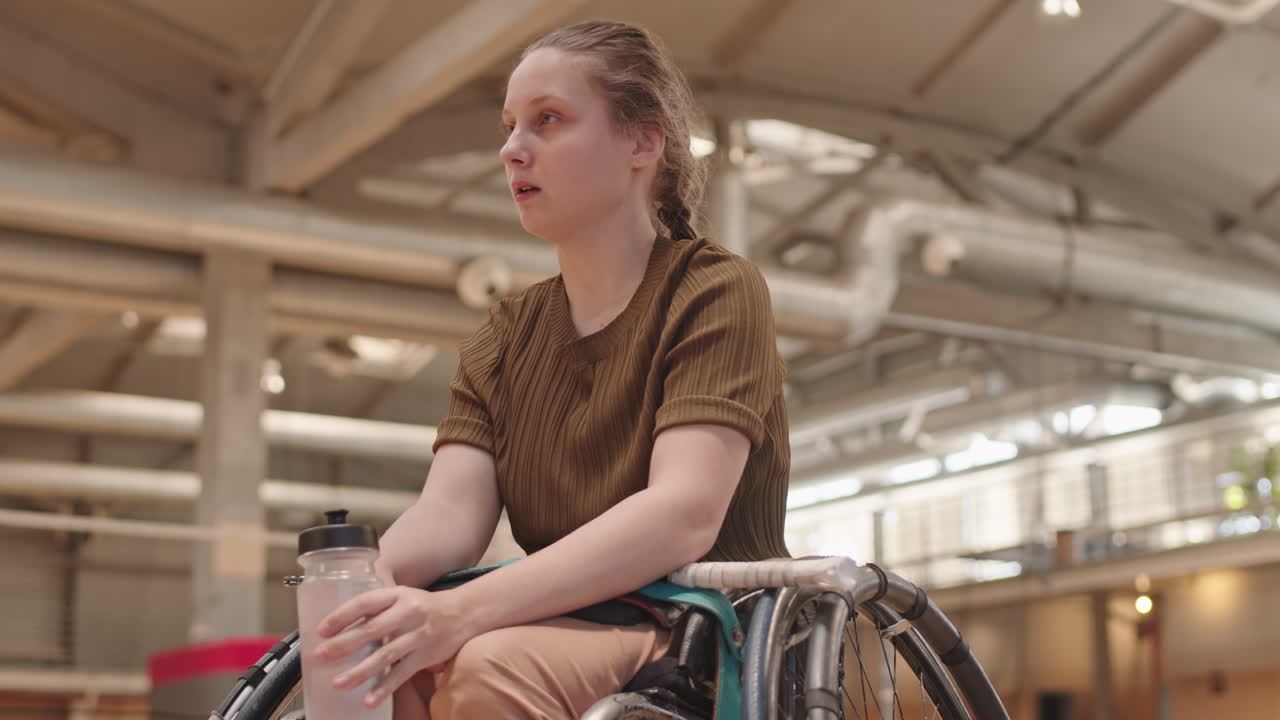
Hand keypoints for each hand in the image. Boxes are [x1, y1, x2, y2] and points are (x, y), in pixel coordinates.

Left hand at [313, 586, 469, 708]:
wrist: (463, 613)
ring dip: (360, 671)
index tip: (321, 630)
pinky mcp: (425, 655)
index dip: (341, 616)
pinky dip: (385, 687)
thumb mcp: (402, 597)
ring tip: (339, 683)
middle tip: (320, 655)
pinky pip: (402, 673)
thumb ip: (378, 608)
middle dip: (343, 644)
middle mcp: (407, 613)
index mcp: (397, 595)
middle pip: (371, 629)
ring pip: (385, 655)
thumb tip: (342, 627)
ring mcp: (417, 635)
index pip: (365, 603)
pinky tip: (369, 700)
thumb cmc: (424, 606)